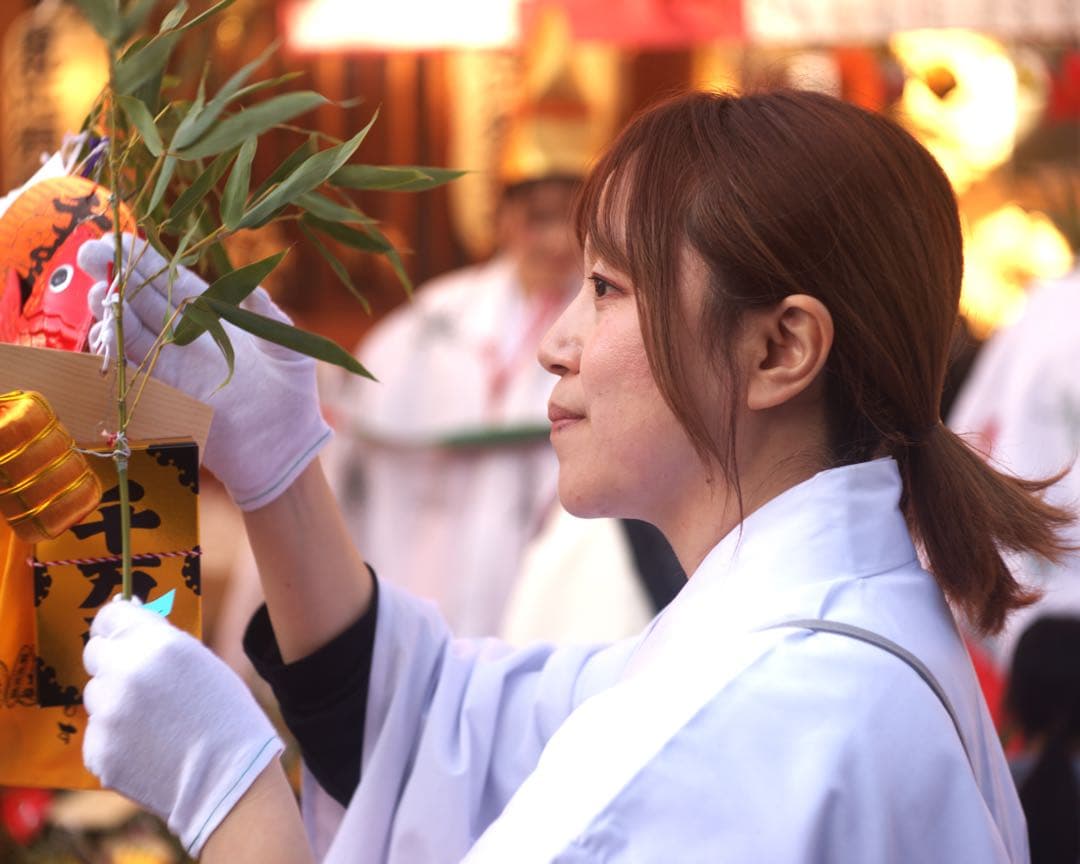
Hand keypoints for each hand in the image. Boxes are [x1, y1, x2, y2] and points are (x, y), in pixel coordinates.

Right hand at [77, 234, 330, 509]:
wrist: (285, 446)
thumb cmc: (293, 394)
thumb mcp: (286, 345)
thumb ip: (265, 311)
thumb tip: (250, 283)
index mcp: (216, 317)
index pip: (175, 282)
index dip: (149, 263)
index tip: (124, 241)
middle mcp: (189, 338)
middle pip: (147, 301)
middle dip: (118, 277)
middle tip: (91, 252)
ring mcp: (175, 366)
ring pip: (135, 332)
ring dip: (113, 312)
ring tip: (95, 292)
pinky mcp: (168, 395)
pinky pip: (136, 369)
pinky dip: (120, 352)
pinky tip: (107, 332)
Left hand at [83, 598, 283, 855]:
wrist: (227, 778)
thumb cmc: (225, 715)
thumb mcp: (201, 663)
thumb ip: (160, 644)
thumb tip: (128, 623)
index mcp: (157, 645)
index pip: (110, 617)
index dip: (116, 625)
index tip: (120, 633)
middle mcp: (126, 674)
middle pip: (95, 653)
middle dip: (113, 662)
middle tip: (140, 681)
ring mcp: (107, 715)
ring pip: (96, 695)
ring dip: (115, 702)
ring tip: (153, 721)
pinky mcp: (98, 751)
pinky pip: (98, 732)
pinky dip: (116, 737)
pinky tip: (148, 746)